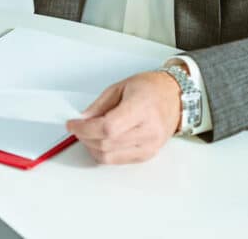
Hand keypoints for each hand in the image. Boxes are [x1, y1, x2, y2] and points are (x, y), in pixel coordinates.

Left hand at [65, 70, 181, 163]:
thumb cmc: (151, 89)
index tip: (73, 124)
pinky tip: (100, 141)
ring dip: (92, 147)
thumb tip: (82, 119)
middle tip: (77, 127)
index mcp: (141, 108)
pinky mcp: (148, 155)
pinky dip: (104, 152)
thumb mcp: (120, 87)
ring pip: (110, 156)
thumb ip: (99, 105)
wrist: (175, 98)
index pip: (108, 127)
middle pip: (107, 143)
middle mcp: (149, 130)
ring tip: (88, 134)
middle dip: (85, 137)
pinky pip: (118, 160)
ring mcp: (150, 146)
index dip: (85, 128)